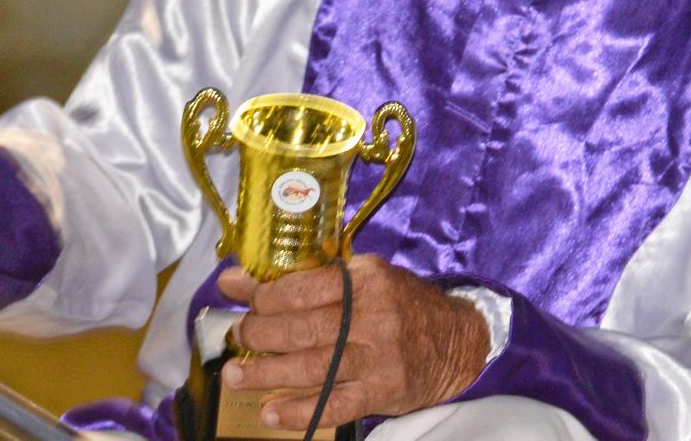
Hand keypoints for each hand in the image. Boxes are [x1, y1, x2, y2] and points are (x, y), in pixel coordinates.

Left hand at [218, 255, 488, 431]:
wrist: (457, 340)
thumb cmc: (401, 305)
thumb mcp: (363, 280)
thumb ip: (304, 281)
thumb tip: (233, 279)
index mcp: (367, 278)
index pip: (301, 287)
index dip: (263, 297)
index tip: (244, 303)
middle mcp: (373, 314)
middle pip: (300, 328)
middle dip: (258, 335)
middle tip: (239, 338)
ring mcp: (378, 355)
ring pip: (310, 367)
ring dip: (265, 373)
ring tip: (236, 374)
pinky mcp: (382, 389)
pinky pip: (332, 405)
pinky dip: (297, 412)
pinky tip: (271, 413)